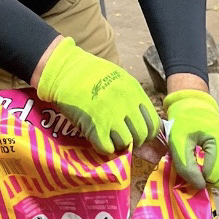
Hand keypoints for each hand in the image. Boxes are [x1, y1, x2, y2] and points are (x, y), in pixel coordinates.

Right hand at [35, 37, 158, 153]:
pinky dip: (104, 147)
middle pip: (141, 136)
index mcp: (135, 93)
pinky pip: (107, 148)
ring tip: (109, 136)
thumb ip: (134, 99)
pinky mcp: (94, 126)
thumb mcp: (120, 79)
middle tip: (124, 137)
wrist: (64, 70)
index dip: (148, 133)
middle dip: (135, 141)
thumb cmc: (91, 73)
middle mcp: (126, 105)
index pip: (154, 124)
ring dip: (118, 144)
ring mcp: (111, 116)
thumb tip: (144, 121)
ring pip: (125, 143)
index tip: (139, 133)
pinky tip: (99, 138)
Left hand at [163, 89, 218, 190]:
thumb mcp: (178, 143)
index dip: (197, 176)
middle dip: (206, 178)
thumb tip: (200, 186)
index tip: (189, 164)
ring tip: (201, 163)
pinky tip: (210, 161)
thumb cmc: (184, 124)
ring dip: (212, 176)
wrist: (195, 108)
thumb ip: (186, 167)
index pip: (212, 175)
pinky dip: (218, 172)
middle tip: (194, 165)